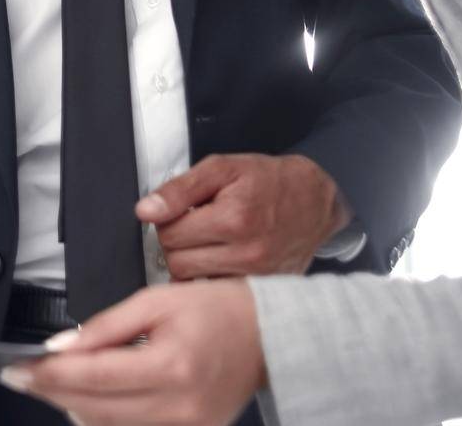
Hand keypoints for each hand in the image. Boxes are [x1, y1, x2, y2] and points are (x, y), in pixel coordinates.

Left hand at [0, 281, 264, 425]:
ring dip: (72, 407)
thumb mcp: (156, 300)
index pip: (92, 378)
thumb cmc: (218, 310)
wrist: (267, 335)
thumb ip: (105, 326)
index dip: (47, 376)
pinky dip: (103, 419)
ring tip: (53, 384)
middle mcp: (179, 407)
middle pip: (93, 409)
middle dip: (51, 392)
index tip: (17, 369)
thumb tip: (61, 347)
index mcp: (171, 366)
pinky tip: (87, 401)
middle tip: (22, 376)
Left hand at [140, 154, 349, 278]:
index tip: (182, 211)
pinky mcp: (260, 291)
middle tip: (195, 225)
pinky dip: (209, 277)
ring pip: (190, 281)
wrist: (315, 201)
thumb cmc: (269, 182)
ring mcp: (255, 277)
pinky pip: (213, 292)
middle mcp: (246, 254)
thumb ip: (180, 189)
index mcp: (233, 219)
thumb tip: (146, 210)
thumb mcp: (223, 168)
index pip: (168, 233)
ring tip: (209, 240)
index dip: (168, 218)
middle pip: (176, 261)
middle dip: (177, 241)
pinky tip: (220, 258)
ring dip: (191, 261)